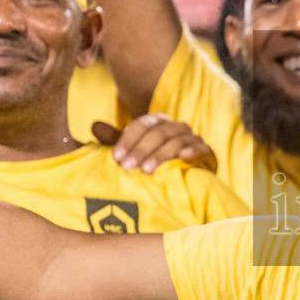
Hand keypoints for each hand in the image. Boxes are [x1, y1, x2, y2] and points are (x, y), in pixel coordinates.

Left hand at [91, 114, 217, 173]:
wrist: (187, 177)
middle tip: (126, 168)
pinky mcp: (205, 150)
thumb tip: (94, 126)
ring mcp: (191, 137)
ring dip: (160, 154)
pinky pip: (199, 147)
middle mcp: (175, 126)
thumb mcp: (133, 152)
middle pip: (157, 133)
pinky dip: (192, 151)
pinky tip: (182, 158)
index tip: (115, 158)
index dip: (127, 140)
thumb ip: (116, 140)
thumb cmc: (155, 163)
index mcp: (157, 123)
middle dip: (140, 150)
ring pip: (175, 140)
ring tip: (146, 170)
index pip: (141, 125)